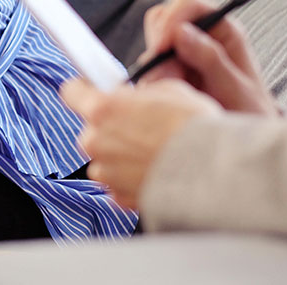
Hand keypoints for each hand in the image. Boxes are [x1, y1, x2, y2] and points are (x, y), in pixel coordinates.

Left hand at [60, 78, 220, 209]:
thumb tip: (137, 98)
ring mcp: (105, 171)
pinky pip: (117, 183)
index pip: (71, 92)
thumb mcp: (169, 90)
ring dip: (120, 156)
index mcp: (103, 109)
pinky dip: (131, 178)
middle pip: (91, 130)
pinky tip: (156, 171)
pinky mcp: (119, 196)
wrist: (214, 169)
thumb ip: (140, 94)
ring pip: (103, 159)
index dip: (82, 90)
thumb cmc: (194, 126)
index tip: (91, 91)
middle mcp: (96, 141)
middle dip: (110, 128)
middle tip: (140, 127)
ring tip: (154, 153)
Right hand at [138, 0, 278, 115]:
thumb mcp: (236, 89)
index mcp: (222, 29)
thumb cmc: (250, 112)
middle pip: (162, 19)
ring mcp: (180, 54)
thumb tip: (181, 31)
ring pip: (151, 46)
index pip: (188, 3)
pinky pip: (147, 70)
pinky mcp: (167, 73)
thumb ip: (210, 59)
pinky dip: (153, 85)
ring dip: (157, 70)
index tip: (162, 48)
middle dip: (160, 46)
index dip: (172, 18)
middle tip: (171, 77)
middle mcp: (198, 36)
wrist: (242, 142)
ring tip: (179, 95)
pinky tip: (172, 101)